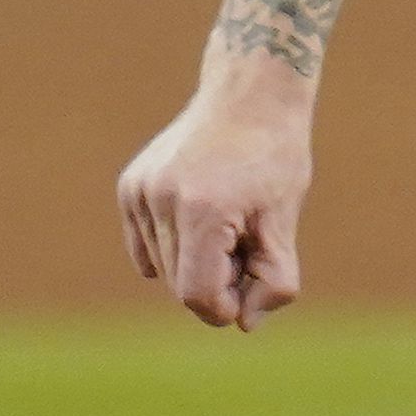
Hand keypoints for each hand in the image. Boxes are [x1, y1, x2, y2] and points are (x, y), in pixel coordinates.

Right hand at [117, 51, 314, 329]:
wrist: (250, 92)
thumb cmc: (275, 155)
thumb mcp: (285, 218)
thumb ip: (274, 280)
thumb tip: (242, 323)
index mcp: (203, 209)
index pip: (198, 296)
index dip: (228, 304)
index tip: (251, 280)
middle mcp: (161, 198)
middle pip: (179, 286)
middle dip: (216, 280)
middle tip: (247, 241)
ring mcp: (140, 190)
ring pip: (162, 269)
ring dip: (195, 262)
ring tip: (226, 222)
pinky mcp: (130, 186)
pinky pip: (146, 247)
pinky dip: (173, 246)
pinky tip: (200, 212)